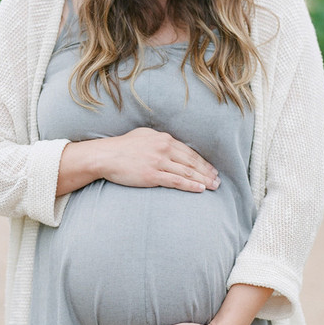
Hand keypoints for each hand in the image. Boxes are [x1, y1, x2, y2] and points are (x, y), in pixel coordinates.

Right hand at [93, 127, 219, 192]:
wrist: (105, 156)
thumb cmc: (122, 147)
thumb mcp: (143, 135)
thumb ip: (159, 140)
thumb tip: (171, 144)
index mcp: (163, 139)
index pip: (189, 152)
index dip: (203, 162)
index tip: (212, 169)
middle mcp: (164, 148)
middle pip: (191, 162)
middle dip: (207, 172)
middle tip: (218, 180)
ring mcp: (158, 162)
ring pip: (187, 172)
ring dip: (203, 180)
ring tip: (213, 186)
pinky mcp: (152, 175)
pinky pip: (176, 181)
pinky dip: (190, 185)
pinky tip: (200, 189)